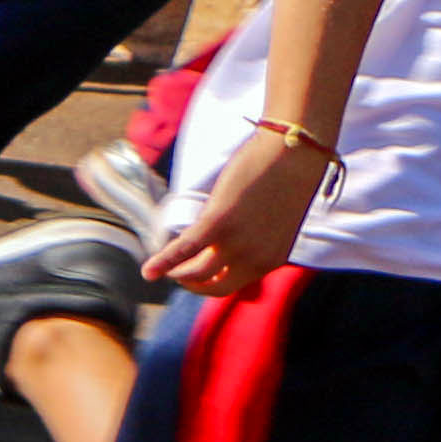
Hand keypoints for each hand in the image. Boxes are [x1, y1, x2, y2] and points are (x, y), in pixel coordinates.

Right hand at [148, 127, 325, 297]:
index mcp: (271, 260)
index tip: (194, 273)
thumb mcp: (275, 220)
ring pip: (195, 272)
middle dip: (190, 283)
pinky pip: (184, 249)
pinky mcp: (218, 223)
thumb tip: (236, 233)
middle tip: (175, 274)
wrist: (293, 155)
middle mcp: (255, 259)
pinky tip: (147, 271)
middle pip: (213, 286)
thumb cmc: (288, 179)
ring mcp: (236, 243)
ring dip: (175, 273)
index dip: (209, 282)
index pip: (233, 283)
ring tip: (161, 267)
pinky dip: (162, 262)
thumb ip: (258, 235)